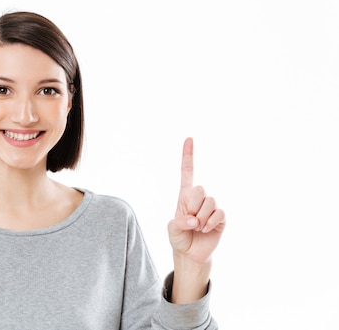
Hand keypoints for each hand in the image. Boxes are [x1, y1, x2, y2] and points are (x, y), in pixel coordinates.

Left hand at [167, 138, 224, 302]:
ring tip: (197, 228)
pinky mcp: (221, 218)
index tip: (189, 138)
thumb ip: (179, 222)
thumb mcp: (172, 230)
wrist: (191, 254)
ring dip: (202, 218)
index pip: (187, 172)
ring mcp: (211, 208)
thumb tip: (194, 219)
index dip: (188, 155)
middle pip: (200, 189)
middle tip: (190, 219)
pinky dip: (211, 222)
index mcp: (185, 196)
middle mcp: (199, 199)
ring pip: (210, 202)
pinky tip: (206, 230)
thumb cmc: (179, 238)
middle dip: (193, 205)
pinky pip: (219, 213)